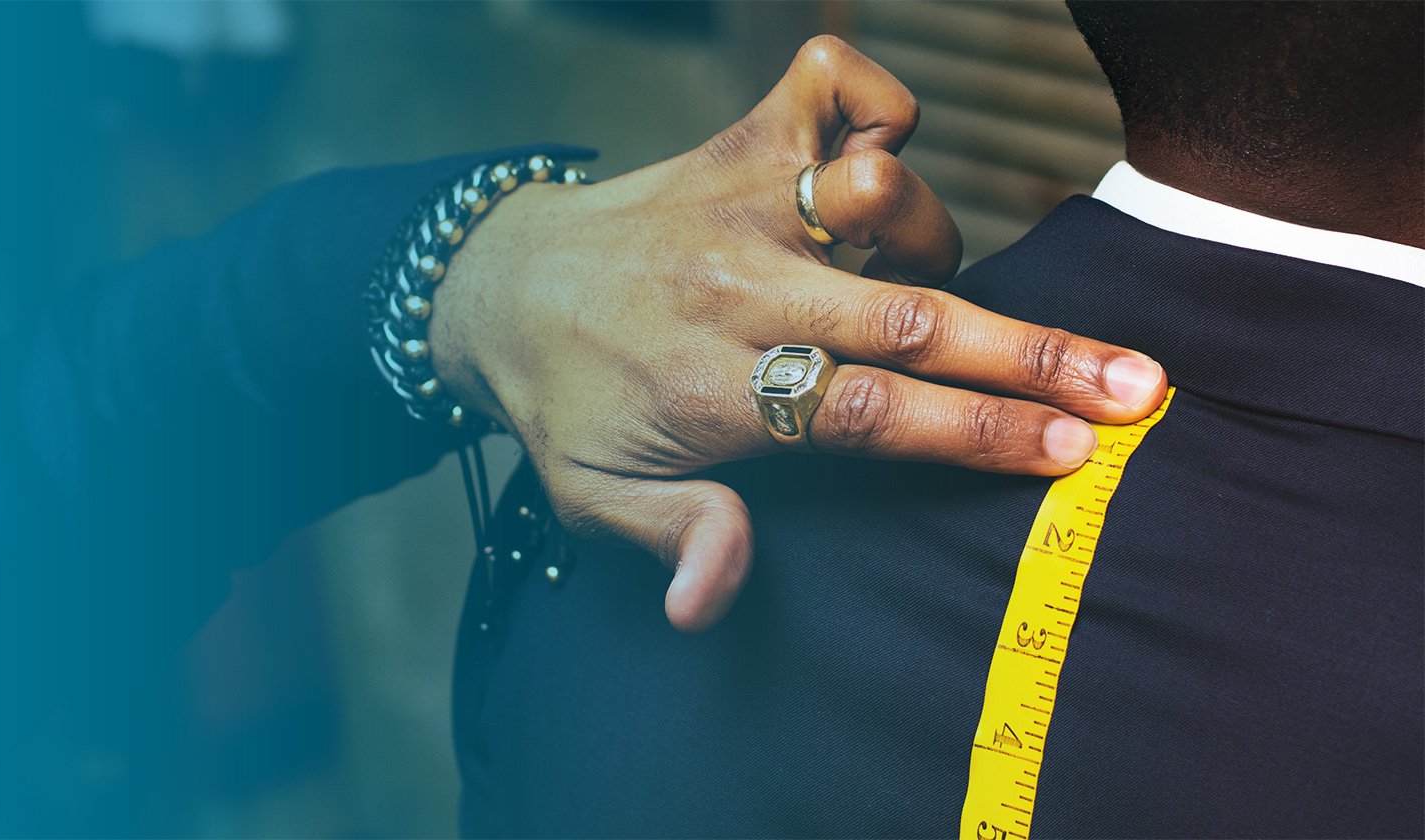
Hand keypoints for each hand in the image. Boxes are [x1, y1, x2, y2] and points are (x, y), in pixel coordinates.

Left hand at [430, 36, 1166, 632]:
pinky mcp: (741, 138)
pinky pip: (835, 86)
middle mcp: (737, 287)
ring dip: (933, 241)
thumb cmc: (563, 398)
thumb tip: (714, 607)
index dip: (975, 433)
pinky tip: (874, 161)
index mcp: (712, 387)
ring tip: (918, 281)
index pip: (864, 413)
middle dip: (1033, 356)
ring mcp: (743, 202)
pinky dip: (878, 109)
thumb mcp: (590, 494)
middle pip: (906, 318)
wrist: (497, 286)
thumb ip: (671, 536)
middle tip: (1140, 383)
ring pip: (885, 198)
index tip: (1074, 452)